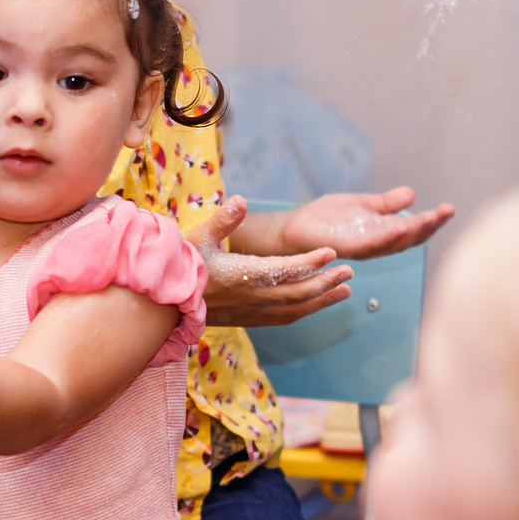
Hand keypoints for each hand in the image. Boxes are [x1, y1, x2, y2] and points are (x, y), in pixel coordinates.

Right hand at [194, 196, 352, 328]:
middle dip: (326, 281)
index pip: (284, 269)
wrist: (168, 304)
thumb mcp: (198, 237)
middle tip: (350, 271)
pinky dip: (306, 311)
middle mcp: (253, 296)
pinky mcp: (252, 319)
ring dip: (323, 299)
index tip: (332, 253)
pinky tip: (318, 304)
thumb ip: (222, 219)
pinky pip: (286, 318)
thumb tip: (240, 200)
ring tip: (346, 290)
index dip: (310, 262)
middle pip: (298, 292)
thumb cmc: (183, 265)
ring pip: (297, 308)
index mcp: (243, 274)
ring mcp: (254, 311)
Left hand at [281, 188, 453, 259]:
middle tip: (447, 212)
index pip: (413, 231)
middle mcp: (376, 245)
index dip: (432, 222)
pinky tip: (398, 226)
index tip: (449, 209)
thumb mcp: (361, 205)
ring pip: (393, 243)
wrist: (294, 228)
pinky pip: (370, 244)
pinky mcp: (346, 247)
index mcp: (382, 234)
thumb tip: (412, 194)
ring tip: (429, 218)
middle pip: (409, 239)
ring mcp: (362, 248)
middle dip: (429, 226)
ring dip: (412, 231)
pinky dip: (386, 236)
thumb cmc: (326, 219)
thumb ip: (385, 203)